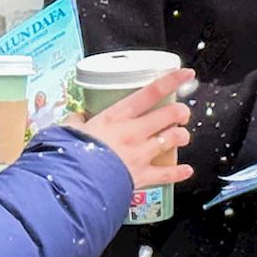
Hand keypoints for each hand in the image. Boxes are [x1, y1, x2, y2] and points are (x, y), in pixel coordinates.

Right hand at [67, 69, 195, 188]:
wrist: (75, 182)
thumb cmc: (72, 154)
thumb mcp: (69, 129)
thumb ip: (75, 122)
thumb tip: (73, 119)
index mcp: (116, 116)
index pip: (150, 92)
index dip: (172, 81)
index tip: (186, 74)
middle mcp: (133, 131)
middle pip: (169, 115)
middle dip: (180, 112)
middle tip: (182, 112)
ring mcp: (140, 153)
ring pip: (173, 139)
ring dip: (181, 136)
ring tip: (182, 136)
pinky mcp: (142, 175)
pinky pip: (166, 174)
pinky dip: (178, 172)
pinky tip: (187, 170)